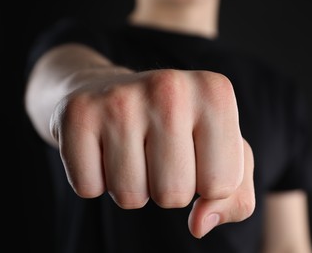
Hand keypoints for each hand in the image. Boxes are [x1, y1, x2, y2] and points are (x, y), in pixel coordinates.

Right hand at [50, 69, 254, 237]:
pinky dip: (95, 180)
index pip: (222, 185)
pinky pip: (89, 188)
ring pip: (130, 196)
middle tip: (155, 152)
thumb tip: (199, 224)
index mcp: (215, 93)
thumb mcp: (221, 154)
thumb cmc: (174, 127)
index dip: (206, 184)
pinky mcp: (77, 113)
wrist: (110, 90)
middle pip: (174, 194)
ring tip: (129, 148)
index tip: (192, 154)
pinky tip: (102, 147)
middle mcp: (169, 86)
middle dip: (166, 188)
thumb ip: (235, 197)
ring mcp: (119, 98)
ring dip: (131, 186)